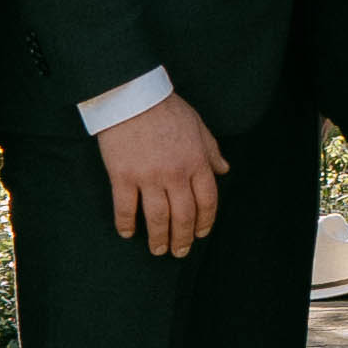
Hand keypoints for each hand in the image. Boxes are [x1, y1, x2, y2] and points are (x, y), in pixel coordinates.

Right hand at [96, 92, 224, 255]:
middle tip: (179, 251)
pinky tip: (127, 233)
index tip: (200, 234)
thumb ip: (211, 151)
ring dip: (159, 238)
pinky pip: (125, 208)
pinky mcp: (122, 176)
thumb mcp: (198, 126)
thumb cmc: (167, 108)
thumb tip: (225, 170)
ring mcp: (148, 176)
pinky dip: (126, 224)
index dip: (205, 222)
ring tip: (158, 250)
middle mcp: (175, 174)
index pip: (207, 201)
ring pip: (157, 218)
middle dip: (183, 238)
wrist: (132, 95)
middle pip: (183, 216)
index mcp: (196, 162)